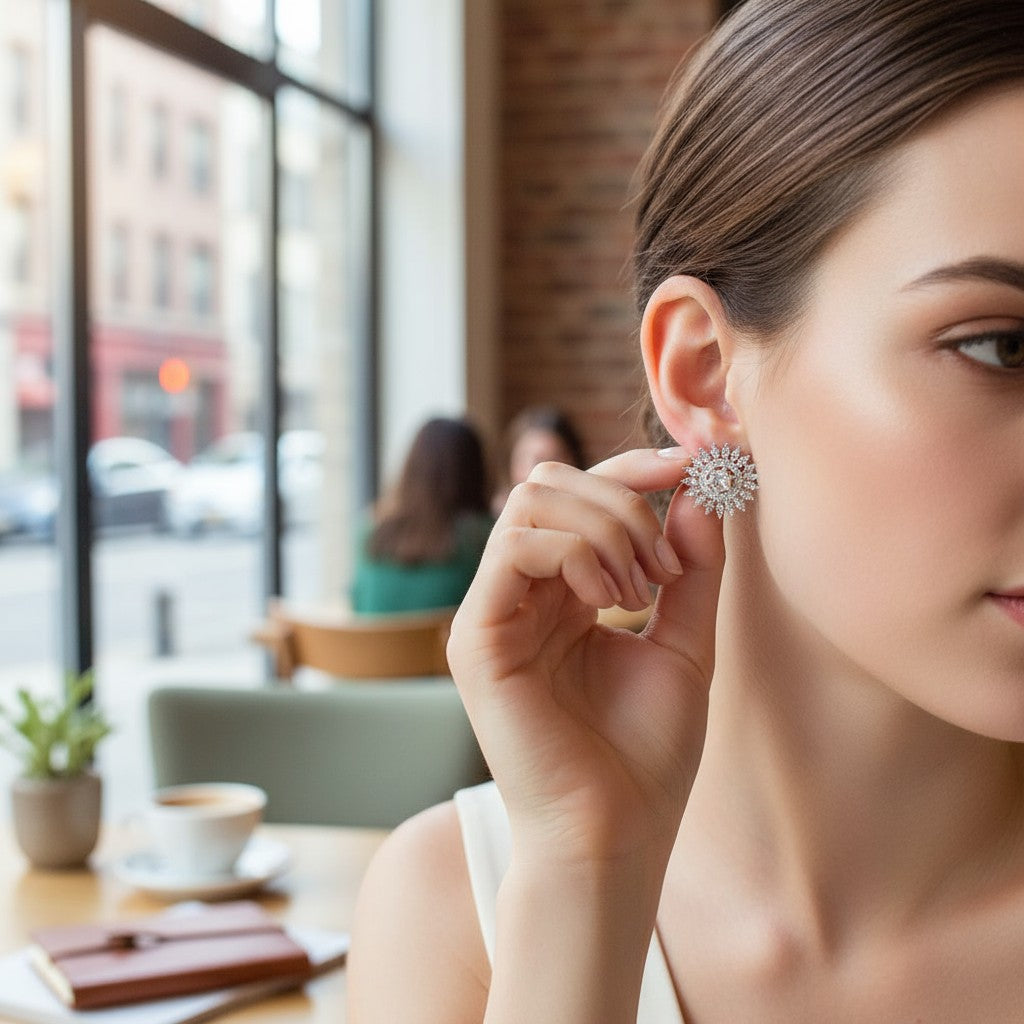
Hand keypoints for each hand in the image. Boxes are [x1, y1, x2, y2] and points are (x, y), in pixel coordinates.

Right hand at [448, 448, 724, 870]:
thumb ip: (693, 568)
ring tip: (641, 590)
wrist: (616, 834)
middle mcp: (520, 594)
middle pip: (550, 484)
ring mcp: (492, 612)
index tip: (691, 467)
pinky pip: (515, 549)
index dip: (633, 468)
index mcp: (561, 593)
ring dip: (604, 528)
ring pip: (531, 504)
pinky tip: (610, 601)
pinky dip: (575, 554)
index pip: (581, 495)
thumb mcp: (686, 642)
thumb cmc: (645, 753)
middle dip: (622, 499)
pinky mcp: (476, 638)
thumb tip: (698, 491)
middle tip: (666, 564)